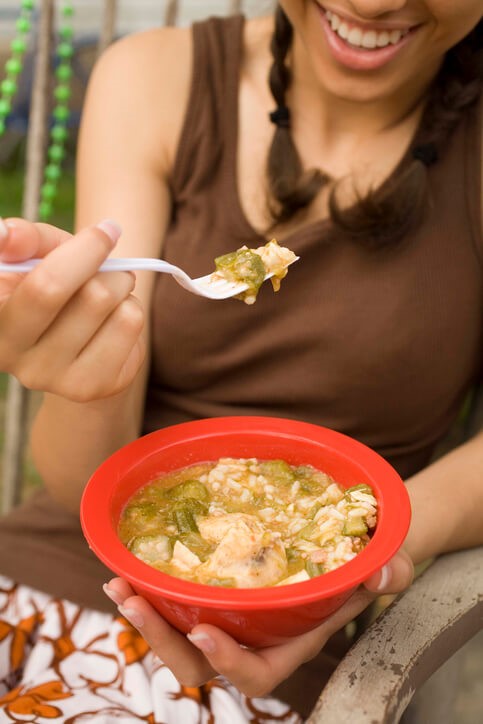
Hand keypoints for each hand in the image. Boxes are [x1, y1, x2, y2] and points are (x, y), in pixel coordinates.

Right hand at [0, 217, 144, 400]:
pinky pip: (128, 324)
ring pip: (103, 301)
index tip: (104, 232)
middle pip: (63, 290)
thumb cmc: (58, 286)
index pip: (34, 281)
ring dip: (119, 284)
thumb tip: (5, 233)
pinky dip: (132, 308)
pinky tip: (115, 320)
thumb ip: (25, 239)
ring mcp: (48, 378)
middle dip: (97, 261)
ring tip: (109, 291)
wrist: (86, 341)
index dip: (76, 252)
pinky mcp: (87, 388)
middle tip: (108, 258)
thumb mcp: (41, 254)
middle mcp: (8, 354)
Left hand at [103, 549, 412, 696]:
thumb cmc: (362, 563)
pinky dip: (151, 588)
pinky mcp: (215, 590)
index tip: (204, 630)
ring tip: (118, 582)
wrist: (342, 547)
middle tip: (135, 600)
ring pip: (178, 636)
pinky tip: (130, 562)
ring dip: (145, 614)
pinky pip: (176, 602)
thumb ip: (388, 573)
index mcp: (290, 644)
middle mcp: (253, 638)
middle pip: (199, 663)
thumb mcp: (384, 565)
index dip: (228, 661)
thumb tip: (383, 571)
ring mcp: (230, 616)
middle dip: (162, 640)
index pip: (256, 675)